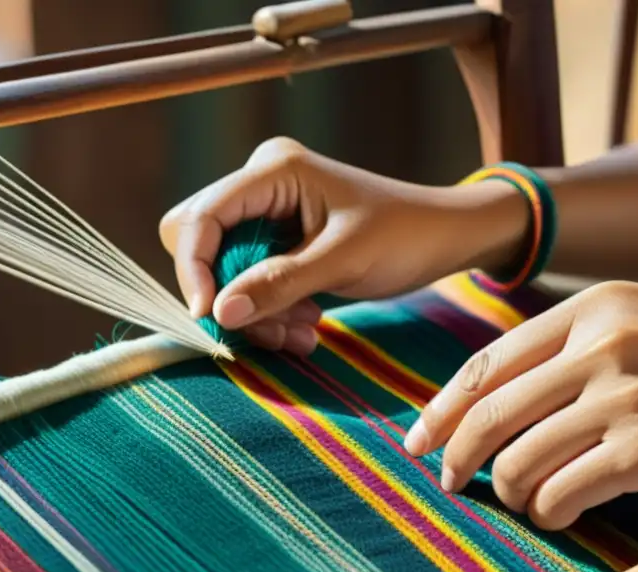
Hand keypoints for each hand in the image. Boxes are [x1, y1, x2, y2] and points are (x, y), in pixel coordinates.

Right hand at [159, 137, 527, 353]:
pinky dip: (271, 311)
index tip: (211, 319)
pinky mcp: (279, 240)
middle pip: (201, 244)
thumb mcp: (343, 262)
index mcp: (273, 170)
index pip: (200, 218)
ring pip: (225, 271)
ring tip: (300, 335)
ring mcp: (268, 212)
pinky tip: (306, 328)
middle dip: (227, 294)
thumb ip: (279, 284)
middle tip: (268, 329)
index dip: (194, 270)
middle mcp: (261, 184)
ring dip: (254, 312)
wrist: (443, 239)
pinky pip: (250, 281)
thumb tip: (218, 314)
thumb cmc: (403, 236)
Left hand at [404, 281, 637, 529]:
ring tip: (527, 499)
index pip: (487, 362)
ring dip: (510, 492)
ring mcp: (623, 397)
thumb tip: (497, 394)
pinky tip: (560, 514)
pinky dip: (548, 514)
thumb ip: (574, 345)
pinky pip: (560, 495)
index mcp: (594, 308)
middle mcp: (601, 345)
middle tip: (450, 480)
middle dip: (455, 456)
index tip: (421, 438)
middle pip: (488, 413)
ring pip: (518, 462)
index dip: (443, 407)